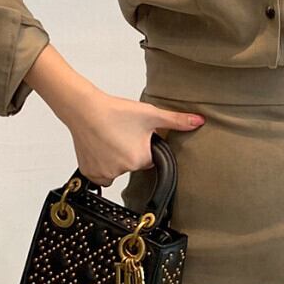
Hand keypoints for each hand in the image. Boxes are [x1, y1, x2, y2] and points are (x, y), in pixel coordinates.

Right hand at [65, 89, 203, 186]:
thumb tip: (199, 121)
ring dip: (116, 159)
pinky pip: (101, 175)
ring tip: (110, 138)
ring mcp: (104, 173)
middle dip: (129, 152)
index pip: (149, 160)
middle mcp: (122, 170)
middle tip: (121, 134)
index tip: (135, 136)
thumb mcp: (151, 114)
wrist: (84, 108)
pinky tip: (101, 148)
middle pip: (132, 165)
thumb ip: (177, 120)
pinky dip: (102, 164)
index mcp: (140, 160)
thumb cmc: (115, 111)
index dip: (143, 146)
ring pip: (117, 170)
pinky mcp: (90, 172)